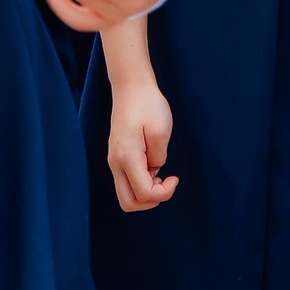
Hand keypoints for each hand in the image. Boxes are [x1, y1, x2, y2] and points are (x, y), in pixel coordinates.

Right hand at [106, 76, 178, 210]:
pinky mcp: (117, 156)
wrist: (131, 87)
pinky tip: (153, 167)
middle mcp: (115, 163)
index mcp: (126, 158)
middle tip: (167, 183)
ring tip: (161, 175)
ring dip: (146, 192)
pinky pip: (127, 181)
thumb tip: (154, 171)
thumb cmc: (148, 105)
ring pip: (126, 194)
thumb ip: (158, 157)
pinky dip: (141, 183)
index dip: (164, 194)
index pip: (143, 194)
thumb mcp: (161, 131)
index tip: (175, 178)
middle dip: (151, 200)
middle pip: (128, 203)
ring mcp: (114, 161)